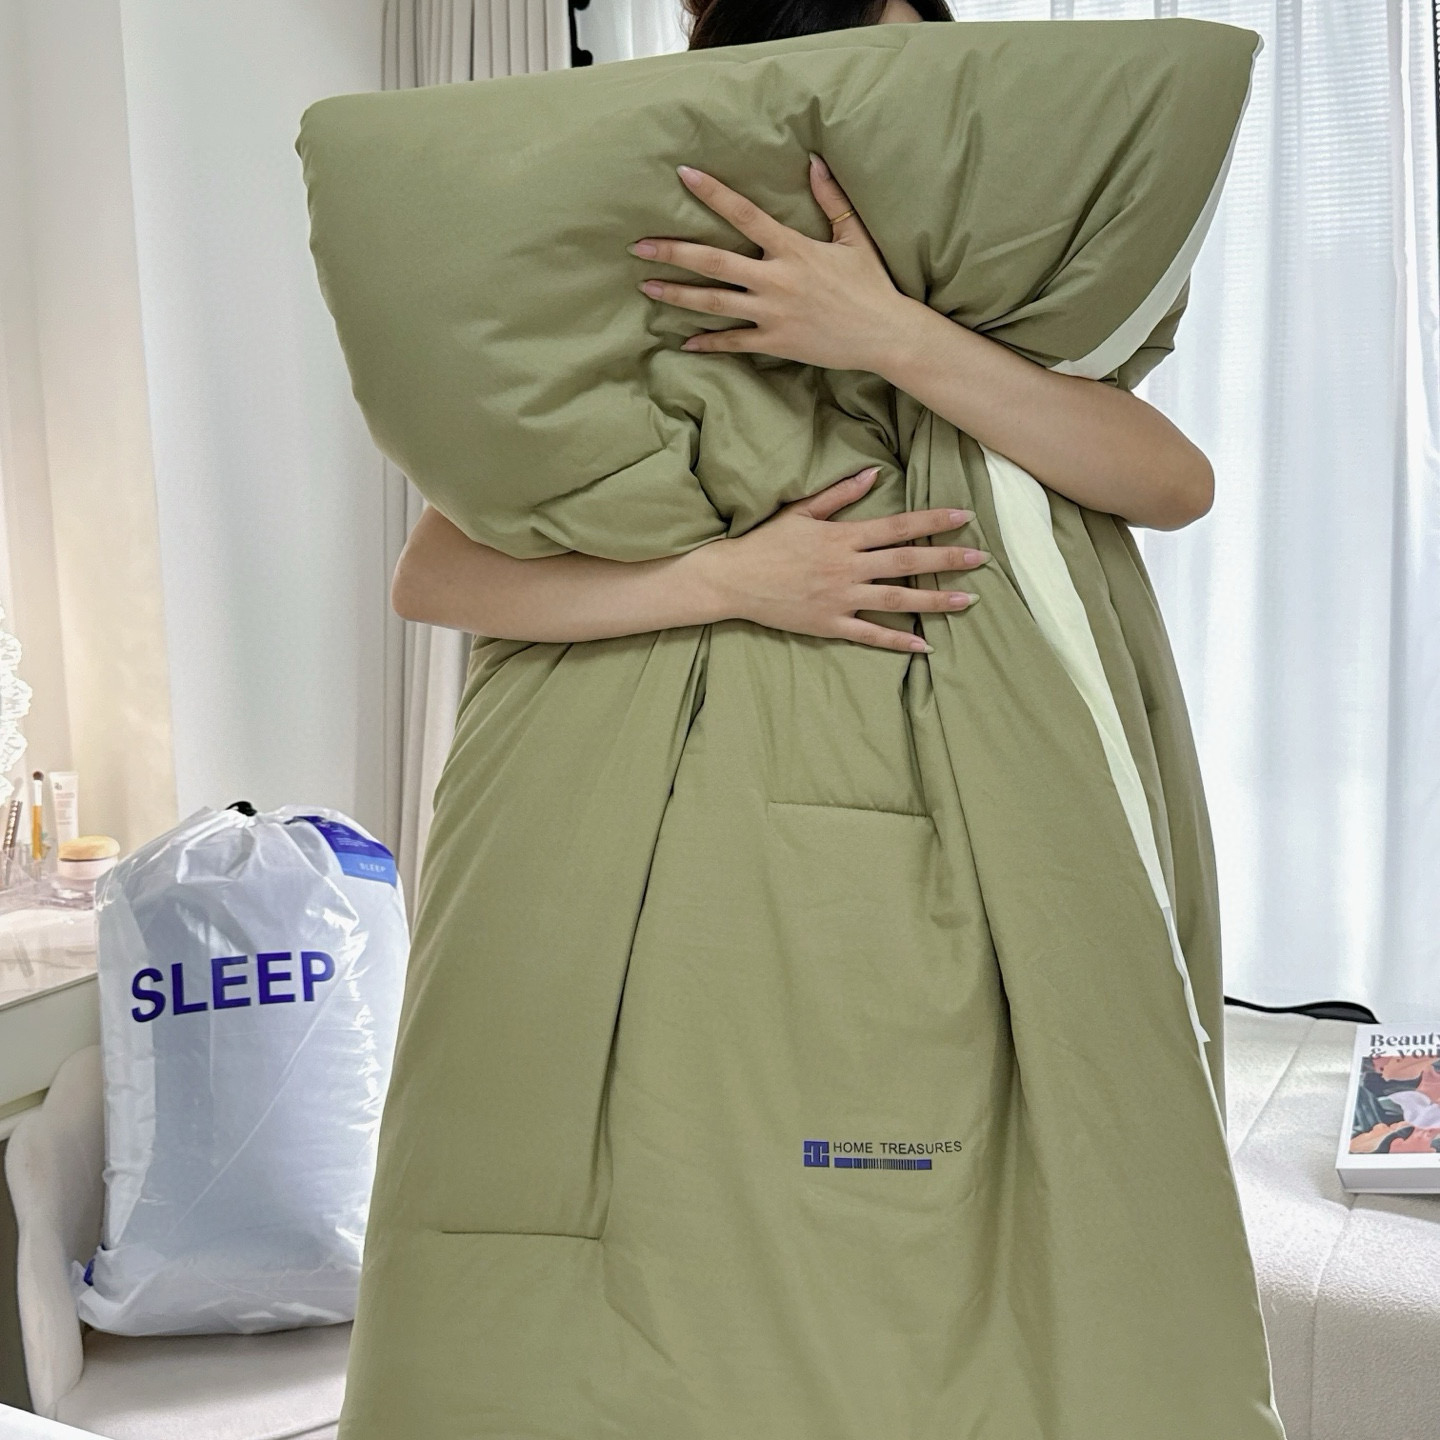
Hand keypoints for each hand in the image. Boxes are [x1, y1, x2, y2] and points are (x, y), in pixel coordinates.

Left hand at [629, 156, 921, 372]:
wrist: (884, 335)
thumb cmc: (871, 285)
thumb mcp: (854, 237)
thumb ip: (831, 199)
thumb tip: (814, 160)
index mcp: (792, 248)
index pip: (744, 214)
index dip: (713, 193)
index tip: (683, 175)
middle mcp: (775, 280)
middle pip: (712, 262)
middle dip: (672, 252)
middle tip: (638, 245)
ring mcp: (771, 314)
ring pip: (713, 303)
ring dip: (677, 295)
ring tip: (647, 288)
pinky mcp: (774, 342)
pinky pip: (733, 342)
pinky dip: (708, 343)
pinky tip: (684, 342)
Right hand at [690, 466, 986, 653]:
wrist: (732, 580)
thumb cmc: (765, 542)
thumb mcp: (800, 512)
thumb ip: (839, 495)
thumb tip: (873, 474)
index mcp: (842, 537)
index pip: (897, 527)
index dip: (932, 522)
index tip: (963, 518)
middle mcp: (847, 567)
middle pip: (906, 562)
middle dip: (946, 560)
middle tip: (981, 559)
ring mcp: (840, 598)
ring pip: (896, 600)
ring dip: (934, 601)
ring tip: (967, 601)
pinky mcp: (830, 624)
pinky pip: (870, 635)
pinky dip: (898, 641)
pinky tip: (925, 645)